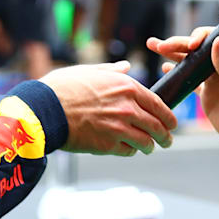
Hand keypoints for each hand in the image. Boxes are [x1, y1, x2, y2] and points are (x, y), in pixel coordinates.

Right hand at [39, 62, 175, 154]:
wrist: (46, 109)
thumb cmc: (63, 88)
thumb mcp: (89, 71)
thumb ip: (112, 71)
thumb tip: (125, 67)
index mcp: (126, 87)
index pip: (158, 104)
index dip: (168, 116)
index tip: (172, 122)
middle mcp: (128, 108)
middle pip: (158, 126)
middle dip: (166, 135)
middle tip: (167, 139)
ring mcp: (120, 128)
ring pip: (146, 142)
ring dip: (150, 146)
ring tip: (150, 148)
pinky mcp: (109, 145)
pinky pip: (129, 151)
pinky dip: (131, 151)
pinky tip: (129, 149)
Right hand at [149, 29, 218, 156]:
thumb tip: (217, 40)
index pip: (214, 39)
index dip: (199, 38)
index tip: (191, 45)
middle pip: (198, 49)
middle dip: (178, 44)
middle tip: (159, 45)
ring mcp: (214, 79)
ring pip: (191, 62)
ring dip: (173, 55)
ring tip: (154, 46)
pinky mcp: (207, 94)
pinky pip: (190, 80)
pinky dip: (177, 73)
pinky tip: (165, 67)